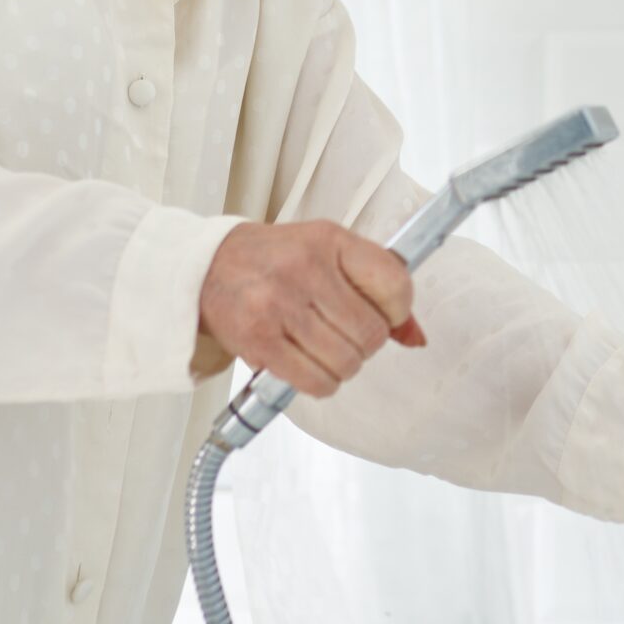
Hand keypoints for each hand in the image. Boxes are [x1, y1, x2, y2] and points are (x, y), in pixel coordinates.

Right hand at [188, 220, 424, 392]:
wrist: (208, 267)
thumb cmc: (276, 260)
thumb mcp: (330, 254)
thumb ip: (377, 288)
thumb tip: (415, 337)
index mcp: (331, 241)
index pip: (395, 285)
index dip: (398, 311)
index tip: (385, 314)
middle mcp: (306, 269)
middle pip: (372, 333)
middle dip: (366, 344)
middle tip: (346, 335)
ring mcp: (280, 305)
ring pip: (346, 361)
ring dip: (343, 365)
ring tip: (325, 349)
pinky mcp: (259, 340)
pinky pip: (316, 381)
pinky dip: (321, 382)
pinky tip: (309, 366)